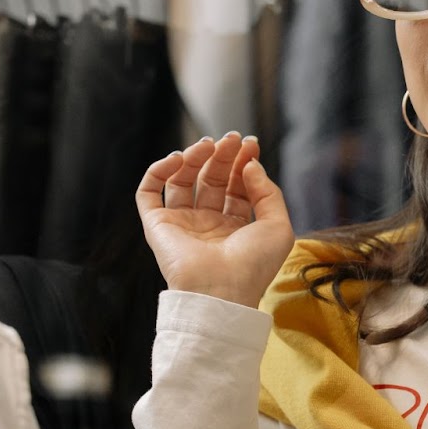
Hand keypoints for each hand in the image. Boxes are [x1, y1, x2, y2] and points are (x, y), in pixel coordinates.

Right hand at [136, 133, 296, 307]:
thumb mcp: (278, 226)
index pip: (237, 188)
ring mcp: (182, 224)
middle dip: (222, 156)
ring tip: (209, 143)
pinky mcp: (157, 225)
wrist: (221, 290)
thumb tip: (251, 164)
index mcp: (236, 228)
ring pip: (182, 180)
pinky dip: (159, 170)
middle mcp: (208, 225)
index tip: (250, 144)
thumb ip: (268, 192)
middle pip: (212, 180)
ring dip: (194, 157)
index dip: (243, 164)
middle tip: (232, 137)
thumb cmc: (253, 265)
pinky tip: (178, 158)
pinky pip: (149, 191)